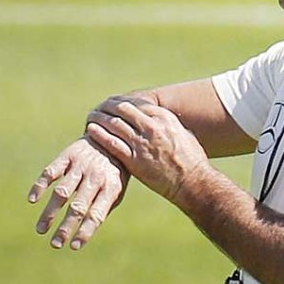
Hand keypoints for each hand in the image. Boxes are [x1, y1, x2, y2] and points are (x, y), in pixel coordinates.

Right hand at [28, 137, 129, 249]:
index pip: (96, 214)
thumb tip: (86, 231)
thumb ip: (104, 208)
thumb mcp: (118, 188)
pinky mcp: (67, 155)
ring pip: (62, 192)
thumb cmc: (114, 169)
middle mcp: (95, 177)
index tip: (74, 246)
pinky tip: (32, 199)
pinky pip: (51, 171)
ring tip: (41, 230)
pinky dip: (40, 185)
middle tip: (55, 244)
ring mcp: (80, 165)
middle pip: (78, 207)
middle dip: (66, 228)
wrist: (111, 133)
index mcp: (111, 187)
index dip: (85, 231)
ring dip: (50, 213)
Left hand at [85, 97, 208, 202]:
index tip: (112, 102)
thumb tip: (162, 120)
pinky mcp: (135, 160)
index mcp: (164, 118)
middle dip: (107, 106)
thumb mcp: (184, 134)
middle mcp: (152, 127)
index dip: (121, 101)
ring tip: (90, 116)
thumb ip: (169, 125)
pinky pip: (112, 143)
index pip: (136, 102)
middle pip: (122, 109)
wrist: (193, 182)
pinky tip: (90, 130)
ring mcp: (142, 143)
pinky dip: (99, 134)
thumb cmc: (192, 160)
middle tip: (98, 107)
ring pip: (114, 123)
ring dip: (99, 118)